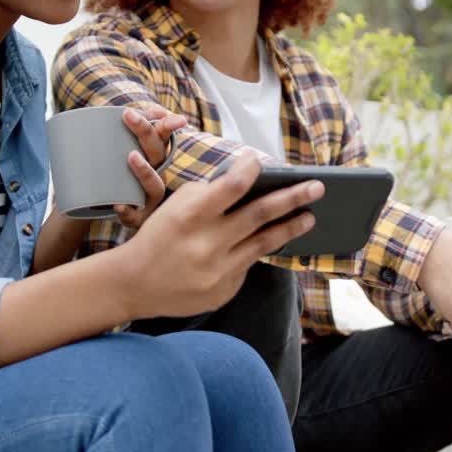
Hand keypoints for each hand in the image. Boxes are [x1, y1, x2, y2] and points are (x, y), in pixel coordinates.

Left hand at [113, 107, 187, 227]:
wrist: (110, 211)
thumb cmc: (119, 176)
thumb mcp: (121, 152)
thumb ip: (122, 131)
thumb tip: (118, 108)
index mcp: (154, 156)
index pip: (163, 134)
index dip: (168, 122)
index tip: (169, 109)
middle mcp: (157, 174)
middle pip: (157, 152)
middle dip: (145, 131)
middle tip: (128, 114)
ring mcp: (149, 198)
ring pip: (154, 186)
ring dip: (144, 170)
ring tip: (131, 156)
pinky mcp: (138, 218)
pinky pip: (135, 216)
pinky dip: (127, 211)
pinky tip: (118, 204)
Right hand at [115, 154, 324, 319]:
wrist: (133, 283)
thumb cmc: (157, 237)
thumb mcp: (173, 207)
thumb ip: (208, 195)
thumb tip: (246, 183)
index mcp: (191, 215)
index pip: (232, 185)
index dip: (251, 169)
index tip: (260, 161)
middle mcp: (207, 243)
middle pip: (260, 214)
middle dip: (293, 198)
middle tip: (318, 187)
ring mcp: (218, 271)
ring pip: (264, 243)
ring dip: (290, 227)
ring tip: (309, 216)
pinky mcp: (223, 291)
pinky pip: (247, 266)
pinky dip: (255, 252)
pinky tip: (265, 244)